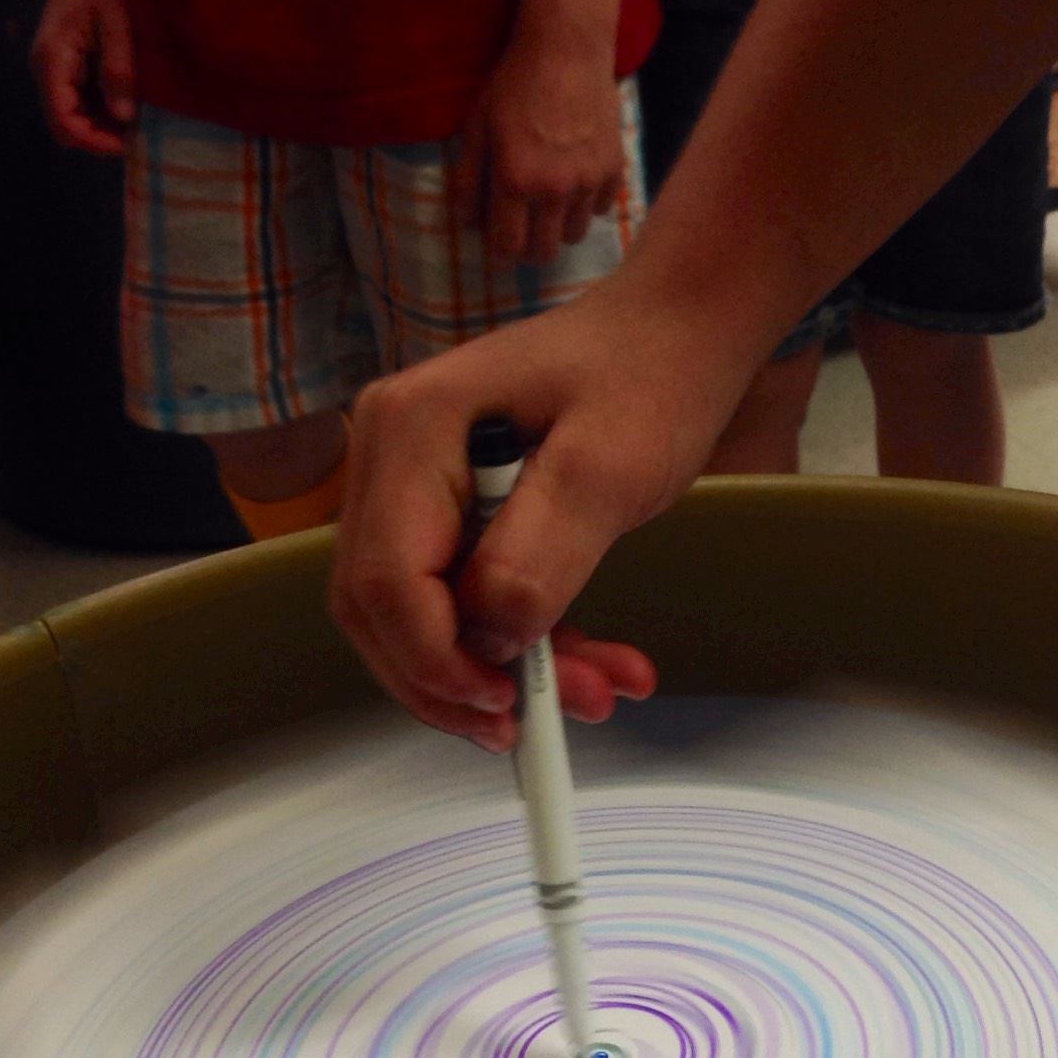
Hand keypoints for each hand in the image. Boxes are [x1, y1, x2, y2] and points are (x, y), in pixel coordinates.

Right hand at [31, 0, 135, 156]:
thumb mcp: (118, 24)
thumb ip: (118, 70)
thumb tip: (123, 117)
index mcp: (52, 60)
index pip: (64, 121)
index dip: (95, 141)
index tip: (130, 143)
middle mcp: (46, 70)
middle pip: (67, 126)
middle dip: (101, 137)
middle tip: (139, 135)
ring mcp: (55, 70)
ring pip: (75, 118)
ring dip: (104, 126)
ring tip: (139, 121)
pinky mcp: (68, 68)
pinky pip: (82, 102)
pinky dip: (104, 110)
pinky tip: (130, 105)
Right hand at [331, 277, 760, 742]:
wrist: (678, 329)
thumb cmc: (650, 373)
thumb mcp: (609, 467)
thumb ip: (541, 554)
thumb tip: (492, 637)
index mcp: (412, 427)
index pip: (386, 579)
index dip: (435, 659)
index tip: (505, 703)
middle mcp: (390, 452)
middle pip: (380, 609)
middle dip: (456, 681)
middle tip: (532, 727)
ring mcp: (412, 480)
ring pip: (418, 616)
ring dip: (496, 672)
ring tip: (592, 694)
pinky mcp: (447, 505)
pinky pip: (458, 597)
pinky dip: (517, 642)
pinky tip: (588, 664)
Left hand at [452, 26, 624, 266]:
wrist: (567, 48)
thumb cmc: (514, 83)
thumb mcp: (477, 126)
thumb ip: (469, 178)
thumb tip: (467, 222)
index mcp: (515, 180)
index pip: (507, 245)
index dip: (500, 257)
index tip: (498, 254)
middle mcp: (553, 189)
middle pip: (544, 251)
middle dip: (529, 251)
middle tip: (523, 236)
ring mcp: (587, 181)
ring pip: (574, 235)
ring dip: (557, 229)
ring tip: (549, 209)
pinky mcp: (612, 169)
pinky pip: (600, 209)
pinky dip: (586, 206)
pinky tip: (576, 186)